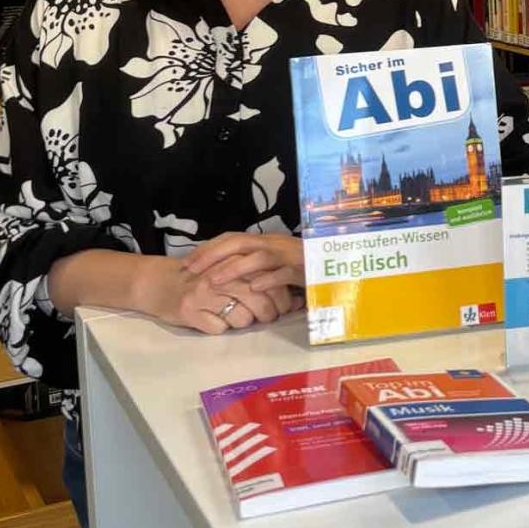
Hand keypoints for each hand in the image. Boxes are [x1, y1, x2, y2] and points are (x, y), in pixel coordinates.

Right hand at [138, 256, 298, 334]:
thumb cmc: (204, 277)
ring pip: (242, 319)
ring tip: (238, 315)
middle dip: (270, 314)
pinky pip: (220, 329)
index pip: (270, 280)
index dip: (284, 297)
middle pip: (260, 300)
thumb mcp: (233, 270)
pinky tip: (215, 318)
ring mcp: (203, 293)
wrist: (159, 282)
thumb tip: (298, 298)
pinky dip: (222, 327)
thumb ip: (262, 278)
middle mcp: (219, 275)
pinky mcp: (189, 312)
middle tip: (270, 316)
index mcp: (233, 260)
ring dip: (246, 322)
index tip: (289, 305)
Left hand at [182, 232, 305, 295]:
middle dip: (213, 255)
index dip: (209, 248)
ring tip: (213, 282)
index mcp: (267, 241)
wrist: (340, 266)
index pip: (232, 238)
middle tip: (192, 271)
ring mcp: (290, 256)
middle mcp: (276, 244)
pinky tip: (253, 288)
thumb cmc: (305, 269)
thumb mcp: (276, 264)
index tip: (188, 262)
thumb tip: (224, 271)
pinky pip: (284, 273)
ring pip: (258, 257)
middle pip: (240, 242)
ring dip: (233, 268)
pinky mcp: (305, 270)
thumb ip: (255, 265)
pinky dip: (268, 280)